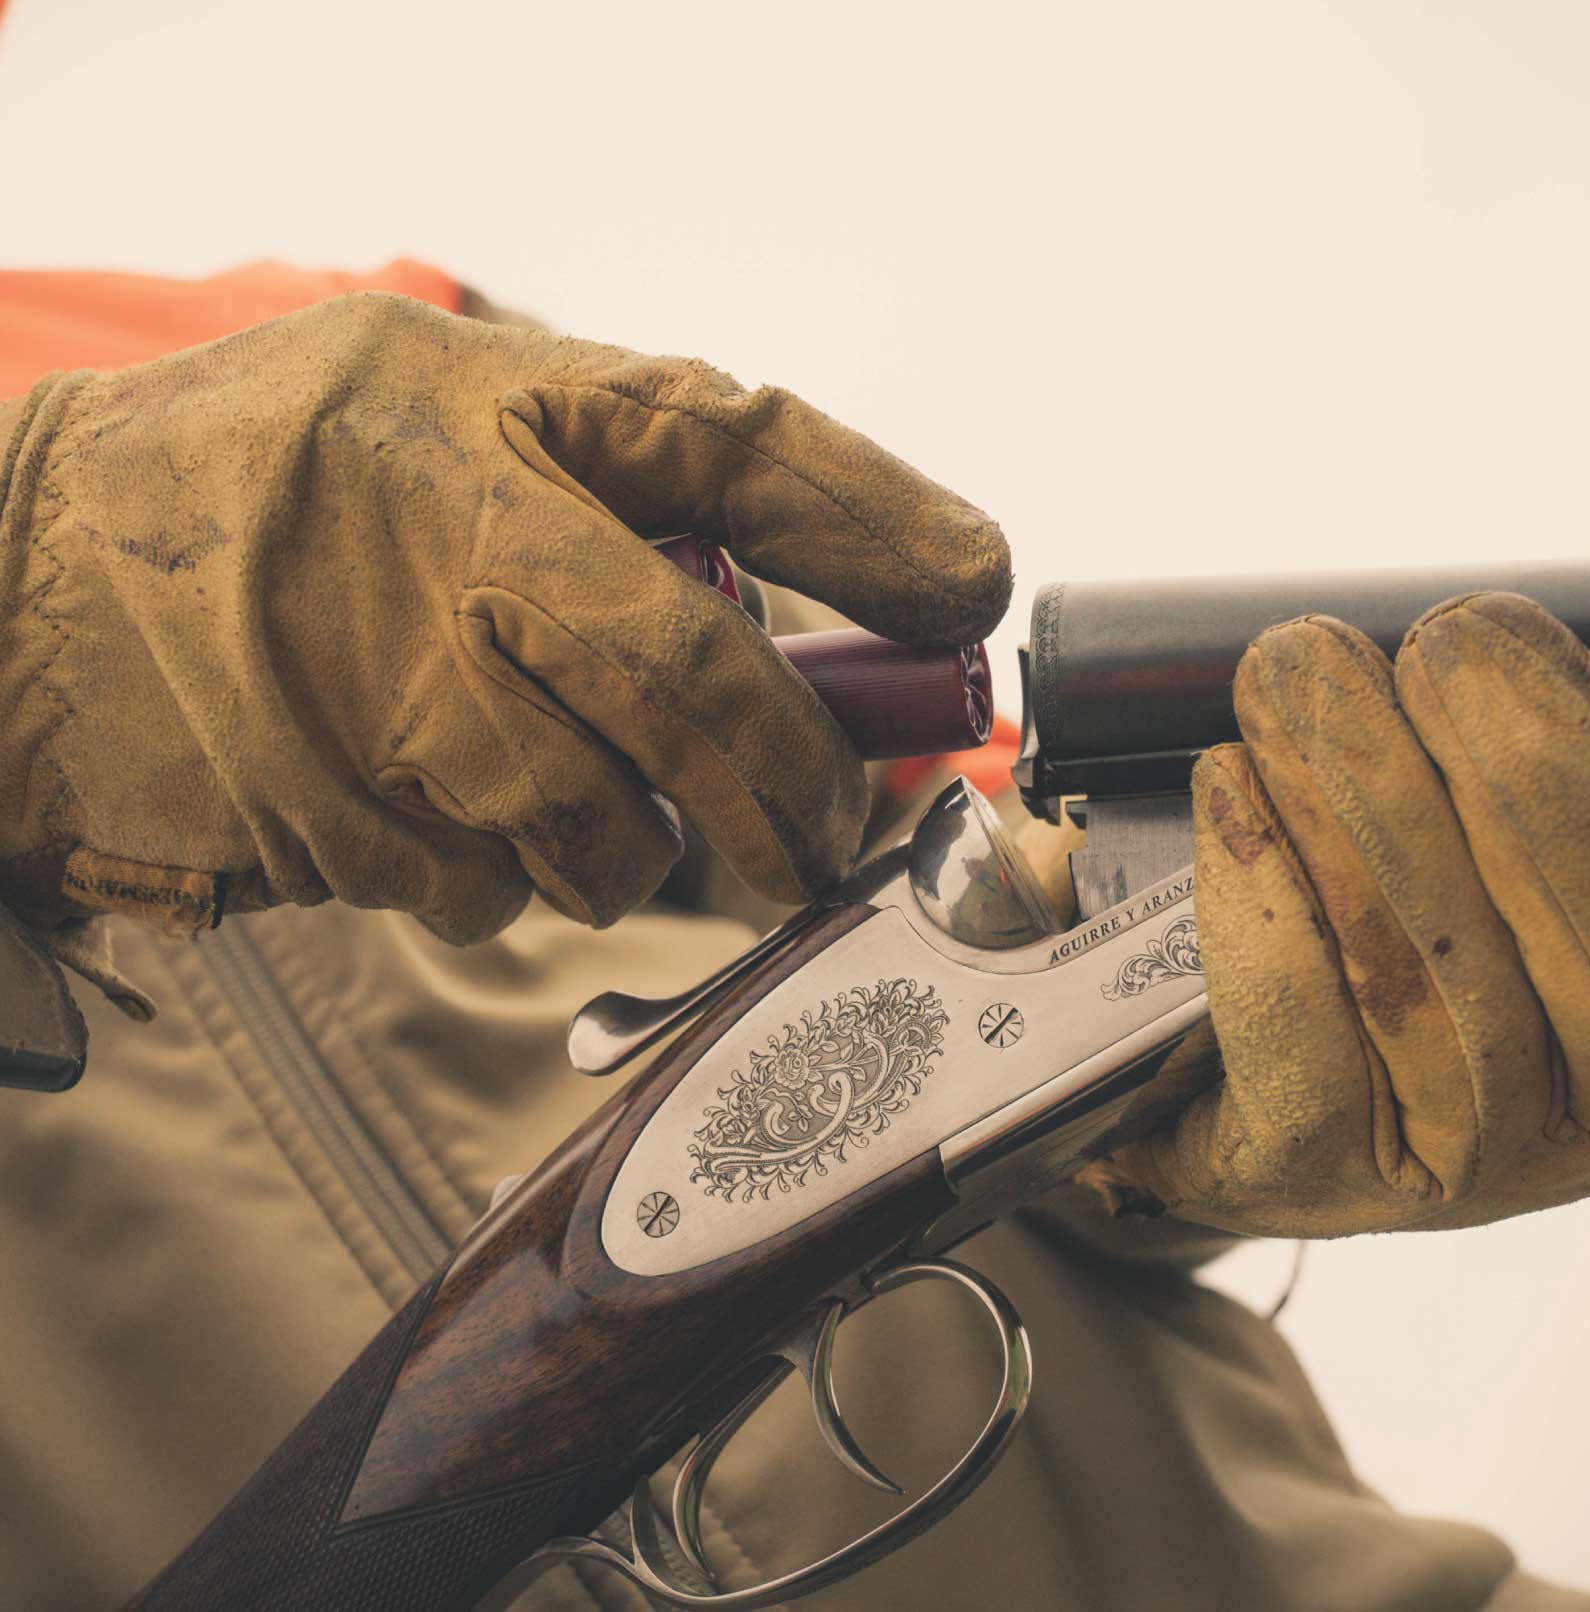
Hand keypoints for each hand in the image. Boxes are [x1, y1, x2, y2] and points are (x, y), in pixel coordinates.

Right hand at [0, 293, 1008, 941]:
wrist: (9, 587)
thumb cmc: (258, 494)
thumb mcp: (426, 409)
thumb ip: (604, 492)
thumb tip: (796, 624)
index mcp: (490, 403)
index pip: (737, 444)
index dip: (877, 521)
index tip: (976, 586)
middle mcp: (449, 538)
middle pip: (698, 685)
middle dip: (795, 783)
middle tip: (826, 831)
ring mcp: (386, 694)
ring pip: (604, 831)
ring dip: (618, 842)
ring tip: (544, 779)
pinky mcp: (334, 825)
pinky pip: (494, 893)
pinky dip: (496, 871)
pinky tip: (417, 796)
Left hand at [1095, 461, 1589, 1236]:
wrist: (1201, 978)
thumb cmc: (1411, 828)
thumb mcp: (1559, 708)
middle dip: (1540, 783)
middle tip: (1452, 642)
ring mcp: (1466, 1157)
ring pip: (1448, 994)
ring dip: (1364, 802)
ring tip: (1295, 667)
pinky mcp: (1313, 1173)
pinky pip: (1308, 1043)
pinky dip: (1265, 893)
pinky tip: (1230, 783)